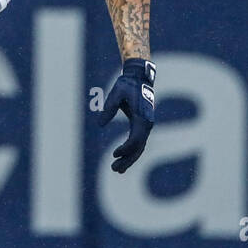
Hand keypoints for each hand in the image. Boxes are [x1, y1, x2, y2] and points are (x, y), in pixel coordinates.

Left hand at [99, 58, 155, 173]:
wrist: (138, 78)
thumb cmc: (127, 84)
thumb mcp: (116, 93)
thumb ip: (109, 107)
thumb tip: (100, 124)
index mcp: (142, 118)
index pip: (136, 139)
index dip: (126, 148)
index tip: (113, 154)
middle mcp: (146, 124)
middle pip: (138, 147)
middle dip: (127, 159)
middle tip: (114, 169)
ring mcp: (145, 125)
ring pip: (139, 147)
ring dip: (129, 158)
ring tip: (116, 169)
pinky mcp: (141, 125)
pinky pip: (137, 142)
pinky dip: (130, 151)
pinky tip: (121, 159)